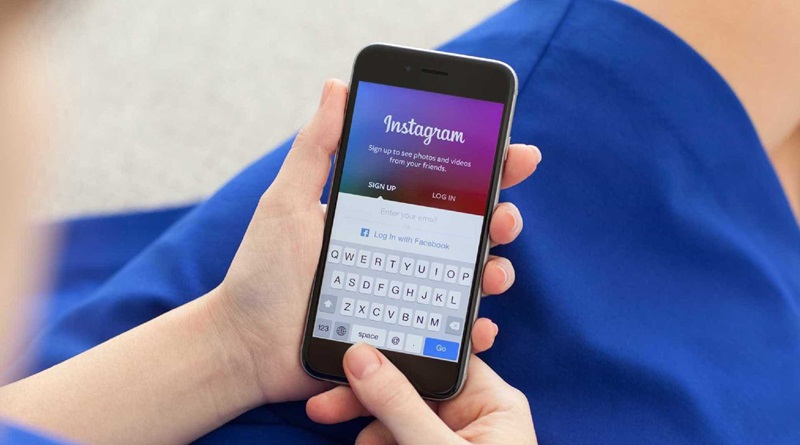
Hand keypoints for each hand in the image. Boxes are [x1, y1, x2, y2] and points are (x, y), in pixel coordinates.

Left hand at [212, 79, 541, 404]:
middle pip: (469, 230)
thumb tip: (338, 86)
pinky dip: (473, 330)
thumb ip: (316, 148)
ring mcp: (408, 295)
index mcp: (385, 216)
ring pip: (469, 280)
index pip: (444, 186)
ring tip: (491, 271)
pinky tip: (479, 326)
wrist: (246, 345)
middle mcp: (404, 252)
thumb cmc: (263, 271)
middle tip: (503, 214)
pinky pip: (450, 333)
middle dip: (501, 217)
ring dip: (495, 271)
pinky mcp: (405, 336)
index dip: (485, 167)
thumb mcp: (288, 201)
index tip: (514, 152)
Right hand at [307, 343, 536, 443]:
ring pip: (394, 418)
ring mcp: (446, 440)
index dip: (397, 354)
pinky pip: (393, 441)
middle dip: (368, 400)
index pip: (440, 361)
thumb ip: (399, 405)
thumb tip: (362, 356)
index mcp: (492, 403)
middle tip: (323, 407)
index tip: (353, 354)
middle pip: (409, 388)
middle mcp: (471, 417)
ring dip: (369, 433)